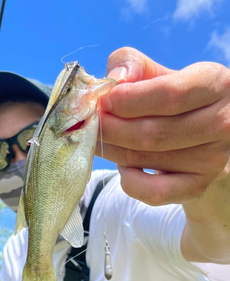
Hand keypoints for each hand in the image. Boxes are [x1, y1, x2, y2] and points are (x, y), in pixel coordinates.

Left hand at [97, 47, 229, 204]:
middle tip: (89, 124)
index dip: (128, 100)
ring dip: (111, 151)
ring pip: (146, 159)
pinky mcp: (198, 186)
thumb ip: (134, 65)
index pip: (171, 94)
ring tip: (99, 140)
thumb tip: (115, 79)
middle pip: (152, 132)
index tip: (102, 101)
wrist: (203, 141)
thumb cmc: (175, 102)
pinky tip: (124, 165)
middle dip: (110, 128)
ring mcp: (213, 159)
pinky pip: (153, 191)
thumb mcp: (160, 75)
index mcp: (217, 85)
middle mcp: (222, 124)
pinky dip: (128, 180)